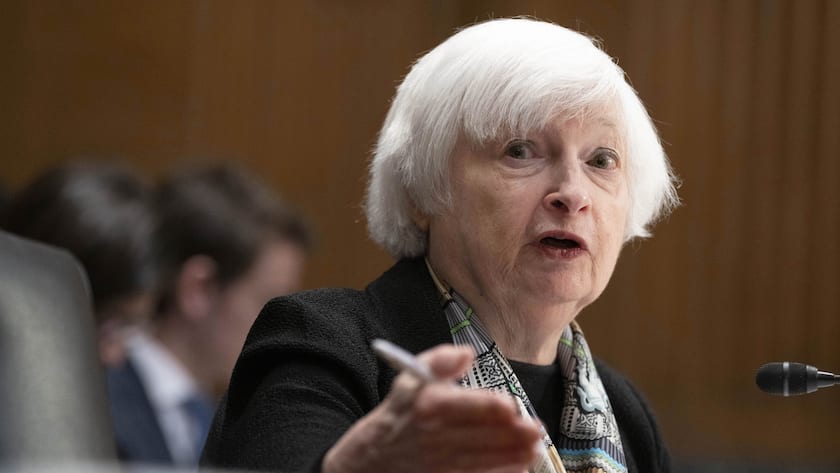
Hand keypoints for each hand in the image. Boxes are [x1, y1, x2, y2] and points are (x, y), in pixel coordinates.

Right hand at [322, 344, 541, 472]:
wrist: (369, 460)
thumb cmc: (398, 416)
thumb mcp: (409, 380)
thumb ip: (439, 361)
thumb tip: (466, 354)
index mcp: (426, 404)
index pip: (467, 406)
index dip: (494, 407)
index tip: (514, 408)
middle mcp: (431, 435)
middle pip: (480, 435)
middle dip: (512, 434)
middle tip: (536, 430)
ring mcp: (437, 462)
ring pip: (481, 459)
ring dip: (511, 456)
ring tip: (534, 450)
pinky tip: (518, 468)